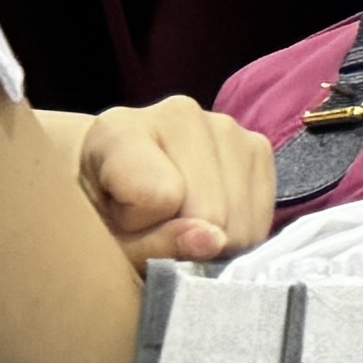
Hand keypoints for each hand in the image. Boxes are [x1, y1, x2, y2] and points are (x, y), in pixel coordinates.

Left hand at [76, 98, 272, 268]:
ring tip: (180, 224)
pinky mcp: (259, 146)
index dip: (142, 229)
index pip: (159, 196)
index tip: (122, 225)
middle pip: (210, 213)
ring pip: (240, 221)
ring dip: (214, 240)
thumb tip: (214, 241)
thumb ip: (151, 248)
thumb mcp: (105, 244)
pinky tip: (210, 219)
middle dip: (186, 239)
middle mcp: (179, 114)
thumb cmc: (101, 216)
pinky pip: (261, 219)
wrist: (113, 183)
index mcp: (119, 130)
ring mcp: (227, 126)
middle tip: (155, 230)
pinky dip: (237, 234)